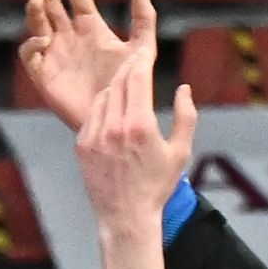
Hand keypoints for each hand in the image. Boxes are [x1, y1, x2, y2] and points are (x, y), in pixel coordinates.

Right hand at [18, 0, 157, 132]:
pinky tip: (43, 41)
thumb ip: (144, 20)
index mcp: (89, 26)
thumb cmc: (129, 87)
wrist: (115, 122)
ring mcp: (53, 53)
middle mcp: (67, 35)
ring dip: (34, 10)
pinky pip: (30, 54)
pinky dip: (32, 44)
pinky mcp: (42, 74)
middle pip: (49, 0)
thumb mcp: (143, 51)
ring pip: (37, 23)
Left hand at [76, 51, 197, 268]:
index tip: (144, 53)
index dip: (140, 62)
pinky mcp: (81, 143)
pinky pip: (91, 115)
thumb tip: (184, 89)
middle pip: (118, 84)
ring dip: (115, 88)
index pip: (137, 80)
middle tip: (134, 60)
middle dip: (127, 69)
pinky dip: (102, 107)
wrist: (125, 215)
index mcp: (140, 126)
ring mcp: (94, 134)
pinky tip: (112, 108)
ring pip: (103, 98)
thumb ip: (185, 117)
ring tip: (125, 84)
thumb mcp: (180, 152)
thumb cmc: (157, 185)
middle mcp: (114, 126)